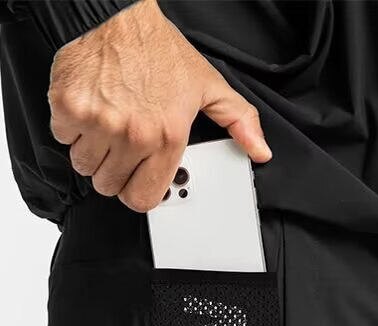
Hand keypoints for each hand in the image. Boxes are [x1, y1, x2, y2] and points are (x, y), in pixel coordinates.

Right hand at [47, 0, 271, 211]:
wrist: (120, 15)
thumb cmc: (161, 53)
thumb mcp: (208, 87)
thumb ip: (238, 122)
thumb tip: (260, 151)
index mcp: (166, 137)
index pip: (142, 198)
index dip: (140, 192)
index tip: (139, 181)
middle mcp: (131, 134)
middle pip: (110, 186)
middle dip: (116, 172)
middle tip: (124, 147)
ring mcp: (97, 122)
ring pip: (84, 167)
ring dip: (94, 153)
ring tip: (109, 126)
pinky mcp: (68, 107)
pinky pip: (62, 138)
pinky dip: (72, 129)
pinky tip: (91, 111)